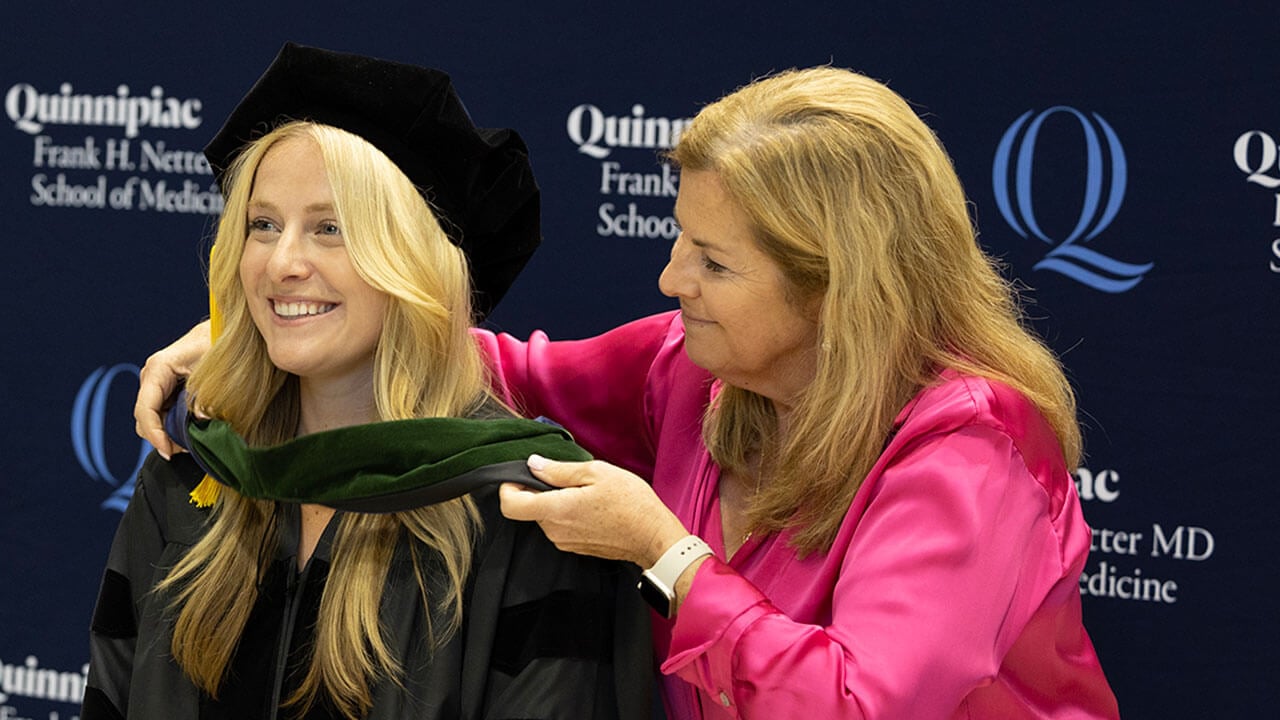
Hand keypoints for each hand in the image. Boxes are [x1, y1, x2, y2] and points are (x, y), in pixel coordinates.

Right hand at [134, 320, 211, 458]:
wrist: (222, 331)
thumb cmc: (219, 343)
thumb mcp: (216, 370)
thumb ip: (207, 396)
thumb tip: (201, 421)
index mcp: (159, 368)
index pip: (146, 409)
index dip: (155, 434)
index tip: (168, 451)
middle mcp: (152, 376)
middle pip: (144, 418)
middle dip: (161, 438)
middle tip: (186, 452)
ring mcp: (156, 384)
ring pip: (151, 419)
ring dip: (167, 435)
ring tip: (190, 445)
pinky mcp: (165, 390)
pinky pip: (161, 415)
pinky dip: (172, 428)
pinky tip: (189, 435)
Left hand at [499, 455, 690, 567]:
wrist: (653, 537)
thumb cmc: (630, 502)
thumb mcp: (596, 473)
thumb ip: (559, 470)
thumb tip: (533, 464)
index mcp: (556, 510)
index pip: (510, 506)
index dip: (508, 488)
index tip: (520, 475)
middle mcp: (555, 531)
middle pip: (529, 508)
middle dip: (540, 490)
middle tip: (567, 477)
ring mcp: (565, 542)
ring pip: (546, 516)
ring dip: (556, 501)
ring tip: (585, 491)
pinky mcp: (575, 547)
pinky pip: (560, 526)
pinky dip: (568, 513)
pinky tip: (591, 506)